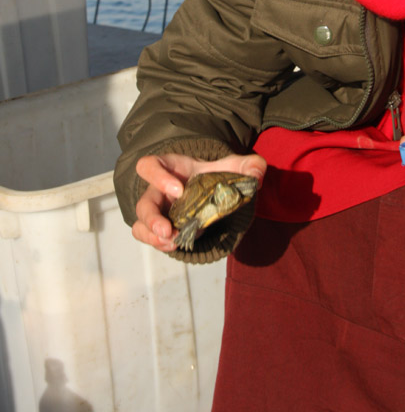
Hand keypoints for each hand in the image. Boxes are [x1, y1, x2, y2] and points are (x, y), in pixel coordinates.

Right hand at [132, 152, 266, 251]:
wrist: (214, 189)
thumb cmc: (216, 174)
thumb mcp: (233, 166)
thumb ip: (248, 166)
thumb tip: (257, 174)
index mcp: (171, 168)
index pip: (150, 165)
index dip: (158, 177)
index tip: (179, 190)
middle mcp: (159, 190)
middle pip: (143, 202)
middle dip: (152, 218)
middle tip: (168, 230)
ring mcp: (160, 211)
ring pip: (141, 224)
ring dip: (153, 236)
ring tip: (173, 242)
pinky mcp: (164, 228)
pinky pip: (150, 237)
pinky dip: (159, 244)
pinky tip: (176, 246)